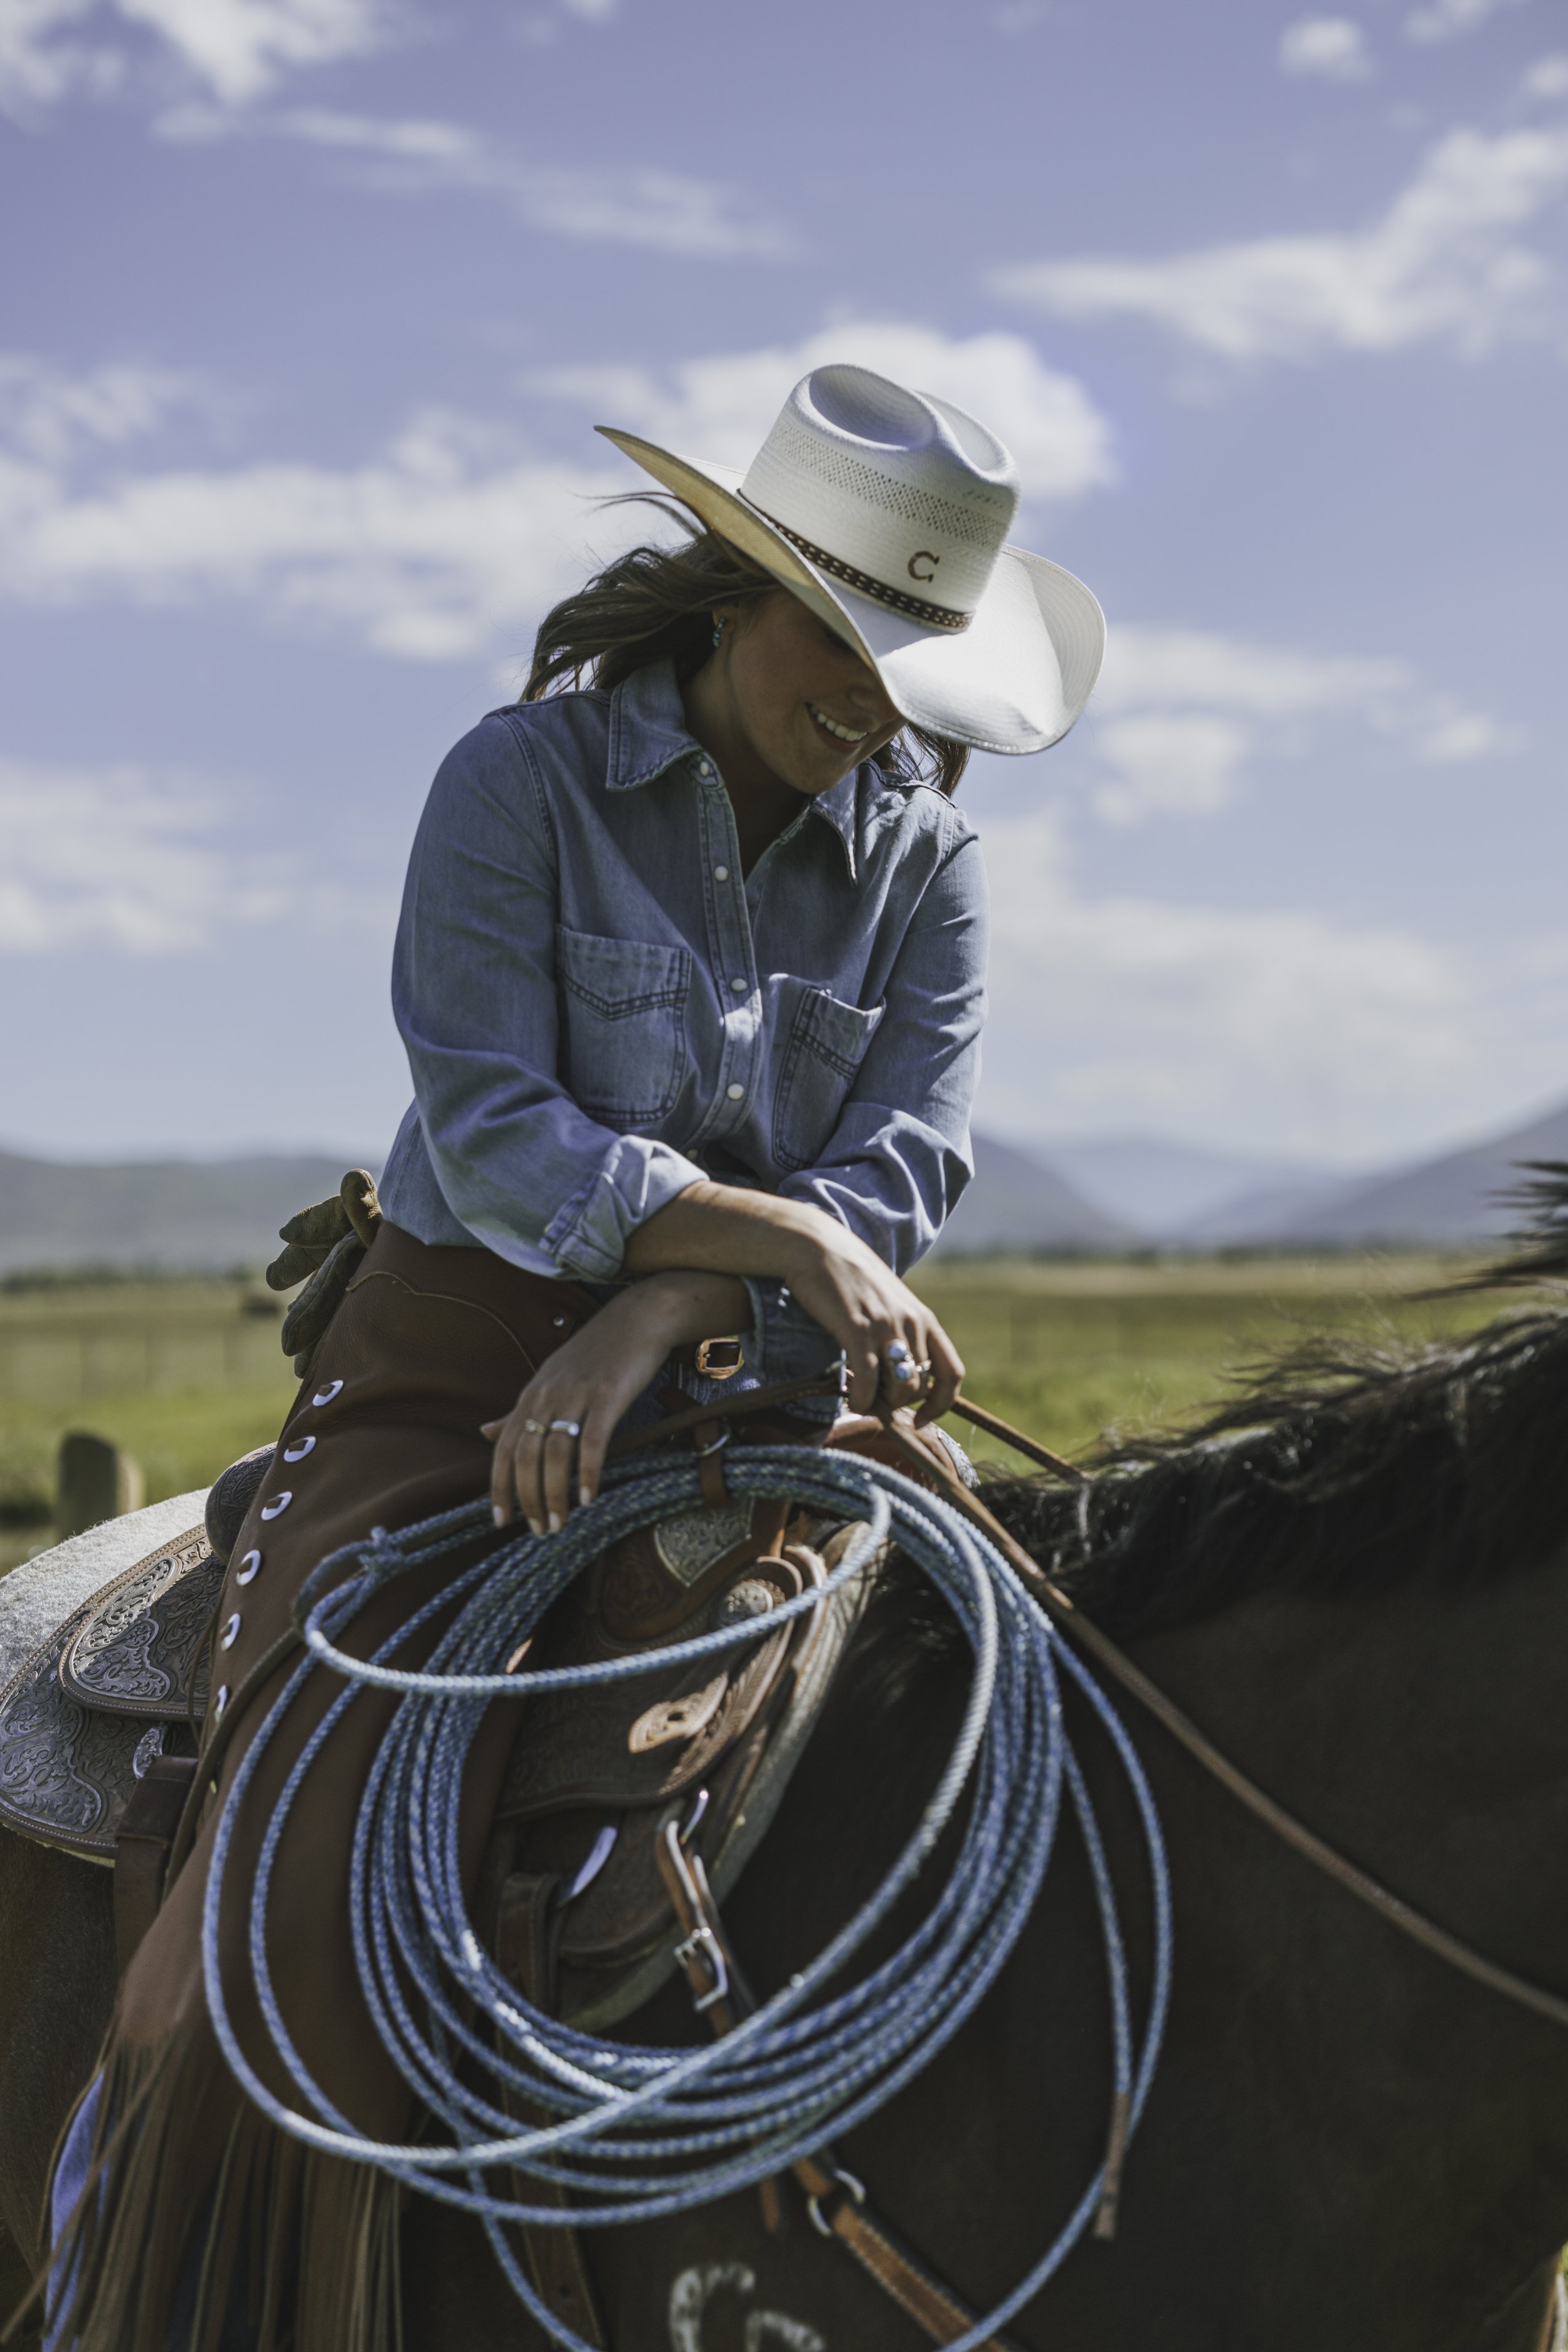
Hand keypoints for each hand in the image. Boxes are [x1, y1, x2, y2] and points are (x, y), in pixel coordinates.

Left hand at [482, 1270, 747, 1534]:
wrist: (637, 1319)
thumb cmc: (595, 1354)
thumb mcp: (549, 1379)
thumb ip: (518, 1411)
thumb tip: (484, 1433)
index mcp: (531, 1395)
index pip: (505, 1449)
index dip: (499, 1487)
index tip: (500, 1520)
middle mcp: (547, 1396)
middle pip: (527, 1457)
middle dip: (528, 1499)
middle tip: (538, 1530)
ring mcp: (576, 1395)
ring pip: (555, 1454)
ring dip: (555, 1495)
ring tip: (559, 1523)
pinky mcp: (607, 1396)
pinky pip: (592, 1441)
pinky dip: (588, 1473)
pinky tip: (589, 1497)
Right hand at [622, 1180, 963, 1425]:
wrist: (817, 1246)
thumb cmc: (848, 1276)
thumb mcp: (888, 1301)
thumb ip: (900, 1331)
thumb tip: (899, 1372)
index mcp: (924, 1318)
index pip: (953, 1373)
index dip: (943, 1404)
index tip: (922, 1420)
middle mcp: (912, 1324)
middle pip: (921, 1387)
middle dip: (899, 1403)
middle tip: (874, 1399)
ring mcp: (887, 1327)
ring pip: (901, 1389)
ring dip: (881, 1404)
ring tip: (861, 1398)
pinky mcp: (857, 1330)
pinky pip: (869, 1382)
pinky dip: (862, 1401)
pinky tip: (851, 1399)